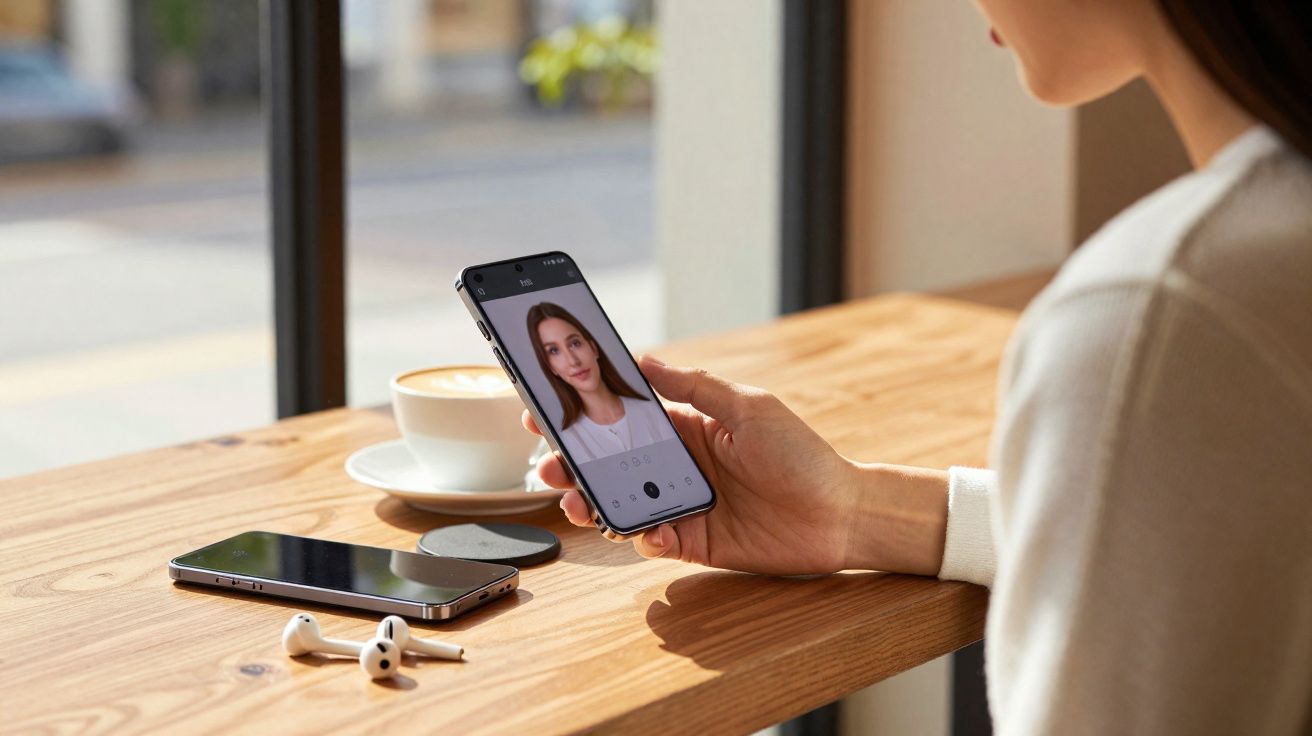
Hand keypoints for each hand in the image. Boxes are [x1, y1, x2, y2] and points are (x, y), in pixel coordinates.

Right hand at [524, 355, 865, 575]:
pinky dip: (642, 536)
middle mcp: (679, 466)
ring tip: (574, 501)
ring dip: (592, 502)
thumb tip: (644, 359)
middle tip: (547, 464)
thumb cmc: (802, 455)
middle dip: (573, 463)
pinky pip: (653, 540)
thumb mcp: (750, 408)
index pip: (624, 418)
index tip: (546, 409)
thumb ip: (695, 388)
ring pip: (623, 503)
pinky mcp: (694, 541)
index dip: (585, 414)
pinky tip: (649, 531)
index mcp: (688, 428)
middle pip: (611, 464)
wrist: (841, 514)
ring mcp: (684, 504)